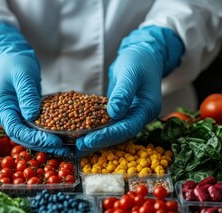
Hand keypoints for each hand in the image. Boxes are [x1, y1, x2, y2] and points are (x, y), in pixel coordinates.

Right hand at [0, 22, 71, 155]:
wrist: (9, 56)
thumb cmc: (14, 62)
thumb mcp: (22, 75)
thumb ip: (27, 95)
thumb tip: (32, 116)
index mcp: (1, 107)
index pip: (16, 129)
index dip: (34, 138)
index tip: (54, 141)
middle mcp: (6, 115)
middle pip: (23, 137)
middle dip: (43, 145)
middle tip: (64, 148)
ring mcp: (14, 115)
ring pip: (29, 135)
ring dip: (46, 143)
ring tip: (66, 148)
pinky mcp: (23, 113)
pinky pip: (34, 127)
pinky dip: (46, 133)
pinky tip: (61, 137)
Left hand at [76, 26, 183, 153]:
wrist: (142, 56)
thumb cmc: (138, 61)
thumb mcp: (130, 73)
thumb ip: (124, 92)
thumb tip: (114, 113)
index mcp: (147, 109)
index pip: (126, 128)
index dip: (107, 136)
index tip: (88, 140)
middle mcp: (139, 117)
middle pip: (118, 135)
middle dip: (98, 142)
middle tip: (77, 147)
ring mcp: (129, 116)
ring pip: (111, 133)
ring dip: (94, 140)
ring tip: (74, 146)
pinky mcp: (120, 114)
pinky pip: (106, 125)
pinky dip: (94, 130)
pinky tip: (79, 134)